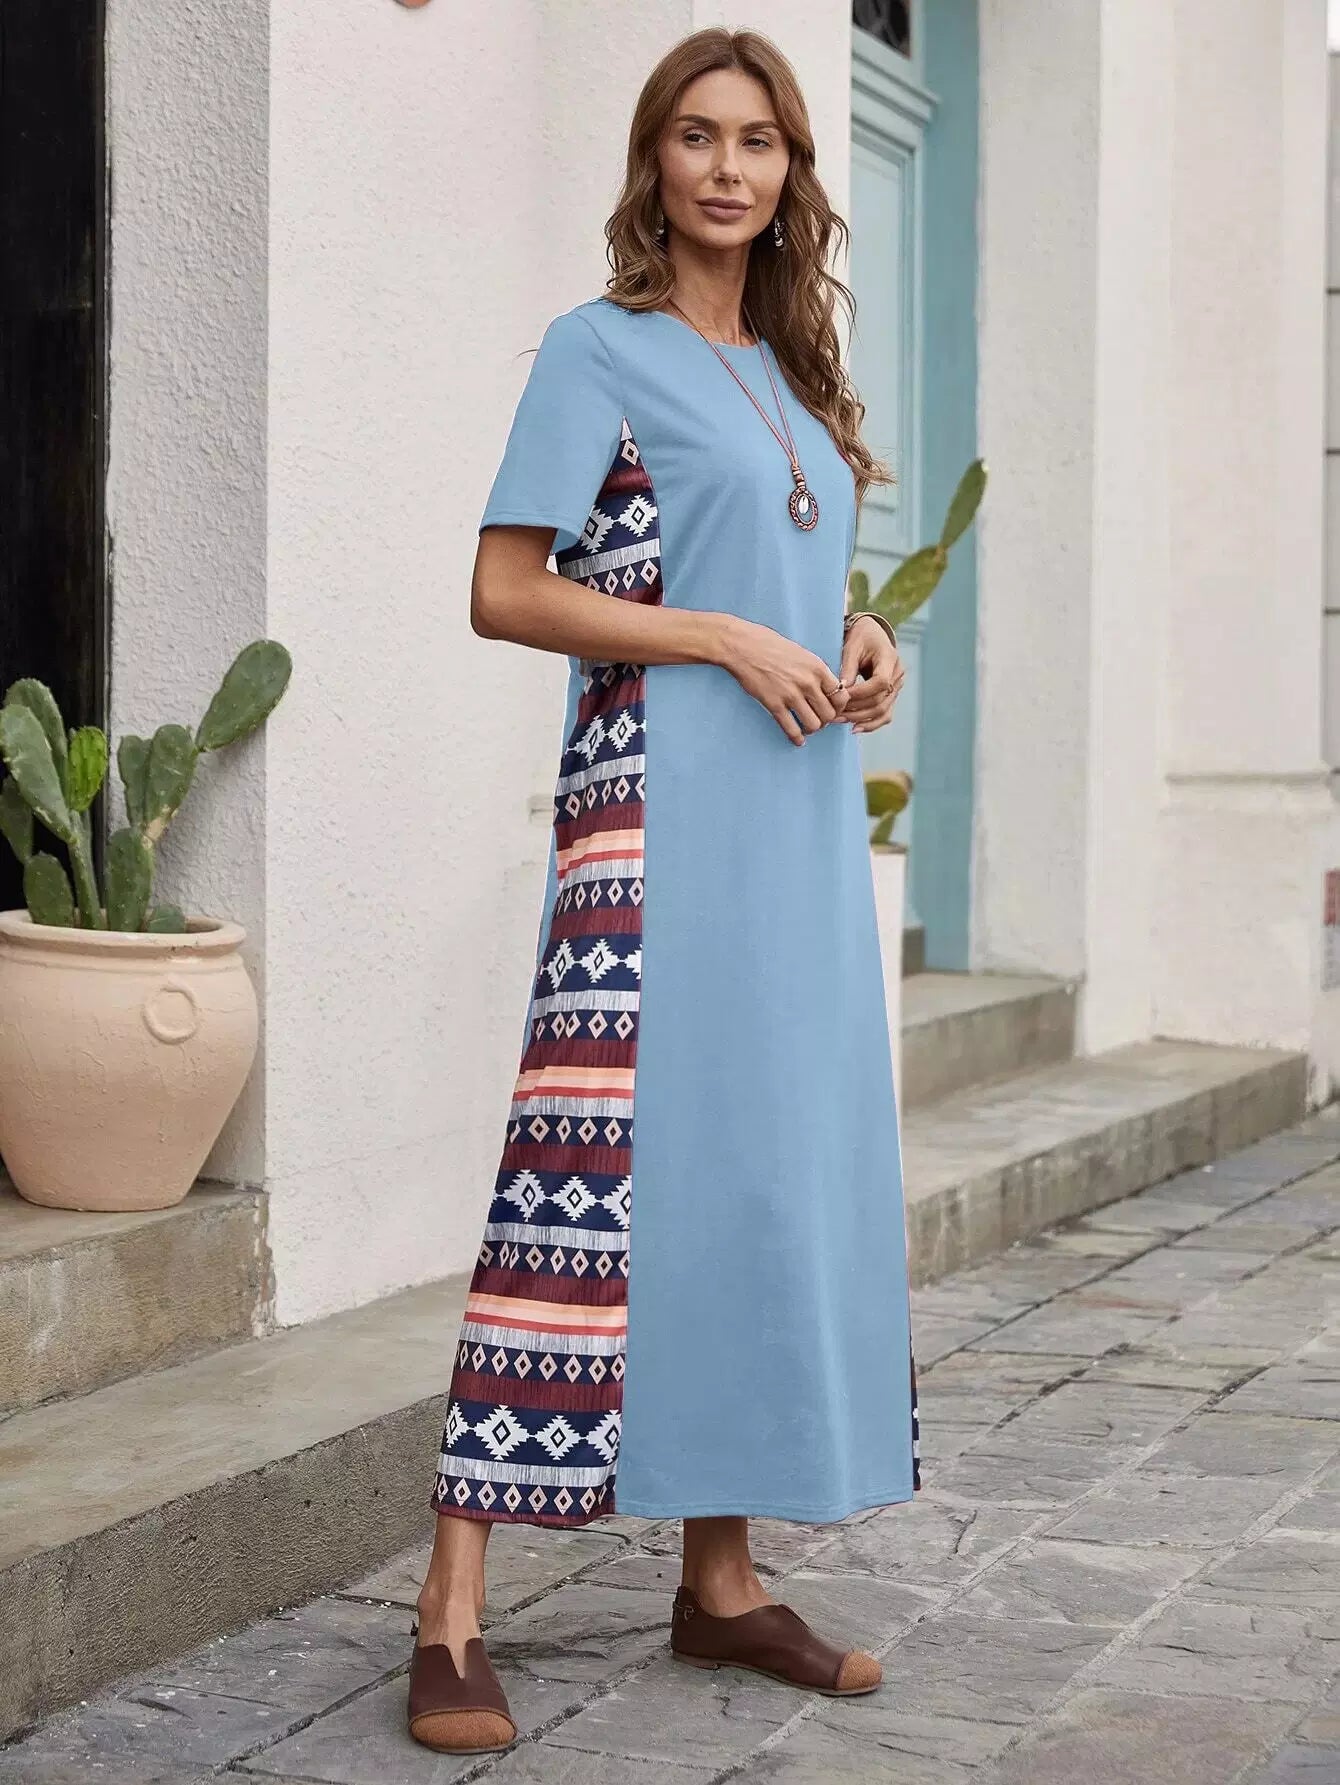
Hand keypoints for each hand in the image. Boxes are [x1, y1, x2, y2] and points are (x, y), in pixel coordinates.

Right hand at [720, 616, 850, 745]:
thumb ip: (814, 671)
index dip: (839, 706)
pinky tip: (797, 740)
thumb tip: (824, 687)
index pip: (841, 695)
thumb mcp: (801, 653)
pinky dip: (796, 738)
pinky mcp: (774, 704)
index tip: (832, 709)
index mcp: (817, 668)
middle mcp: (808, 682)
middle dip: (825, 720)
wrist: (743, 646)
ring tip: (806, 727)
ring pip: (813, 725)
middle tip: (818, 720)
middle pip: (829, 714)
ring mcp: (791, 695)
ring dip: (811, 729)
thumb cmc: (770, 645)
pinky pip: (791, 728)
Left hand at [838, 616, 904, 733]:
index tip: (841, 696)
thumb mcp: (851, 648)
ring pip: (883, 711)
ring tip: (840, 721)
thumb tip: (841, 692)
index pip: (880, 682)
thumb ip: (848, 669)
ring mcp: (897, 687)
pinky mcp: (891, 695)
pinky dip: (870, 723)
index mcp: (890, 658)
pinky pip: (884, 714)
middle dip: (856, 709)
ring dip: (860, 719)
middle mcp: (897, 674)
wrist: (871, 635)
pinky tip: (855, 728)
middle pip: (881, 700)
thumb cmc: (860, 638)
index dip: (860, 693)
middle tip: (834, 714)